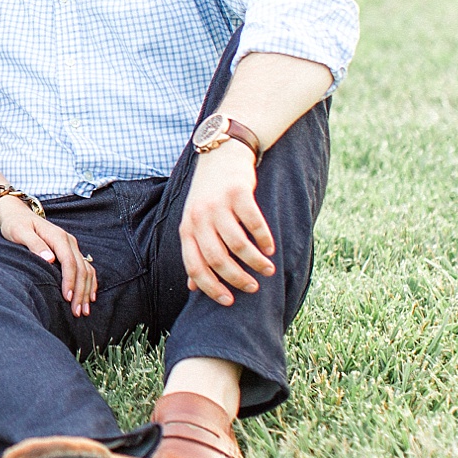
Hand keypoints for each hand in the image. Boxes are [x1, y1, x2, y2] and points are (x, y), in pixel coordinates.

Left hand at [0, 197, 96, 316]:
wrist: (17, 214)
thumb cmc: (16, 224)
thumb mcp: (19, 232)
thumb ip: (34, 244)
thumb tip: (49, 259)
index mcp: (58, 236)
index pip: (69, 261)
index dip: (70, 280)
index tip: (67, 298)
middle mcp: (69, 241)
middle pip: (81, 268)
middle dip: (80, 291)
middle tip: (77, 312)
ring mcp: (72, 246)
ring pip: (86, 270)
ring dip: (87, 291)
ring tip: (84, 310)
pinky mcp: (71, 251)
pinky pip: (86, 268)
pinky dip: (89, 283)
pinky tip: (89, 297)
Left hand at [179, 143, 275, 305]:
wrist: (220, 155)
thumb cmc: (208, 195)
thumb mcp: (194, 222)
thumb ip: (194, 251)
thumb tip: (192, 286)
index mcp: (186, 228)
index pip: (194, 266)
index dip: (210, 287)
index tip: (229, 302)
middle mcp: (199, 218)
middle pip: (217, 258)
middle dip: (237, 278)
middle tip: (253, 287)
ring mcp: (218, 205)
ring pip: (237, 244)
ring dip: (254, 261)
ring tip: (267, 269)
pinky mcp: (238, 193)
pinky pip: (253, 223)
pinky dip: (264, 239)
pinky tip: (270, 247)